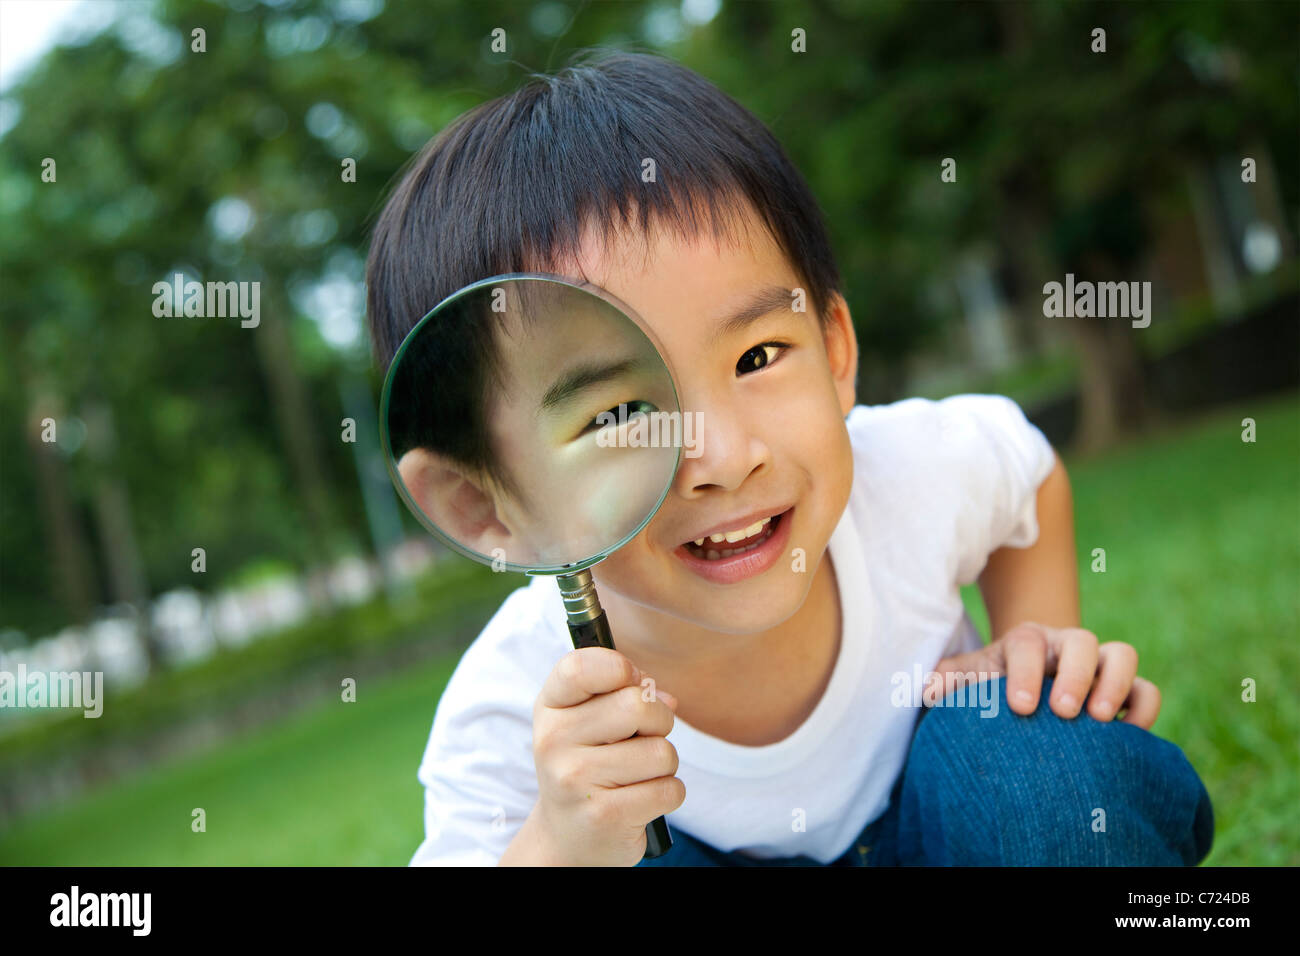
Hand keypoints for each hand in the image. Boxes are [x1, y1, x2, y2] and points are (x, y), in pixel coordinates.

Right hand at [522, 646, 683, 865]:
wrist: (568, 835)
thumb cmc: (589, 763)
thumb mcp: (588, 720)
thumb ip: (623, 692)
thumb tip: (667, 700)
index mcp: (551, 707)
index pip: (580, 667)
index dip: (620, 667)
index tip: (631, 682)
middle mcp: (554, 741)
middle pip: (638, 705)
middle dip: (659, 720)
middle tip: (643, 738)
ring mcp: (575, 780)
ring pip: (661, 752)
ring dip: (665, 763)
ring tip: (637, 774)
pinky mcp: (605, 816)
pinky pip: (670, 789)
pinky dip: (669, 793)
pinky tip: (641, 800)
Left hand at [926, 621, 1160, 727]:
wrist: (1027, 688)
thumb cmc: (994, 684)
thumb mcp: (970, 679)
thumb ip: (949, 681)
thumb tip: (926, 690)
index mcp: (1025, 641)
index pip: (1026, 643)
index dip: (1024, 671)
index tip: (1019, 706)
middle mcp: (1066, 646)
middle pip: (1082, 641)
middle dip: (1075, 674)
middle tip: (1063, 710)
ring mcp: (1100, 665)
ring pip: (1123, 655)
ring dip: (1115, 684)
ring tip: (1100, 720)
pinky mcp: (1126, 689)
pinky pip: (1147, 690)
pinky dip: (1144, 709)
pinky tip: (1130, 735)